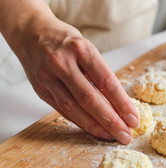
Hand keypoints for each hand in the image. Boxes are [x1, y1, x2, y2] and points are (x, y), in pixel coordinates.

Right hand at [18, 18, 138, 143]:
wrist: (30, 31)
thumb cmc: (65, 40)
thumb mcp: (87, 48)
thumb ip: (99, 73)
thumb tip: (119, 103)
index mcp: (81, 49)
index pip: (107, 82)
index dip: (122, 104)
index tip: (133, 119)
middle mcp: (63, 63)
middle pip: (90, 99)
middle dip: (111, 121)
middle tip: (125, 135)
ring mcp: (48, 77)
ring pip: (74, 108)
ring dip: (95, 126)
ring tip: (111, 136)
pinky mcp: (40, 89)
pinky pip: (62, 110)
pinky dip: (80, 122)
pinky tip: (93, 129)